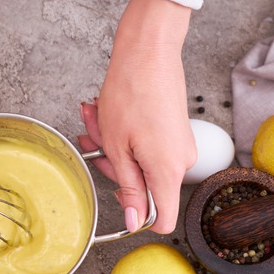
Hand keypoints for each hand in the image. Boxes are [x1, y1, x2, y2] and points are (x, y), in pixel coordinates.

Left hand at [78, 0, 195, 233]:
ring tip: (96, 118)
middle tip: (92, 141)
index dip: (137, 216)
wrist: (149, 52)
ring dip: (112, 144)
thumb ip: (129, 187)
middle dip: (112, 164)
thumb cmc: (131, 92)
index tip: (117, 196)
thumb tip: (133, 220)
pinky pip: (146, 145)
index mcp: (167, 172)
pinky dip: (124, 134)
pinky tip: (107, 115)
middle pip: (143, 186)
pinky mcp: (175, 132)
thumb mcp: (117, 148)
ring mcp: (179, 146)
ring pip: (139, 161)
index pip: (162, 220)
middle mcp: (180, 162)